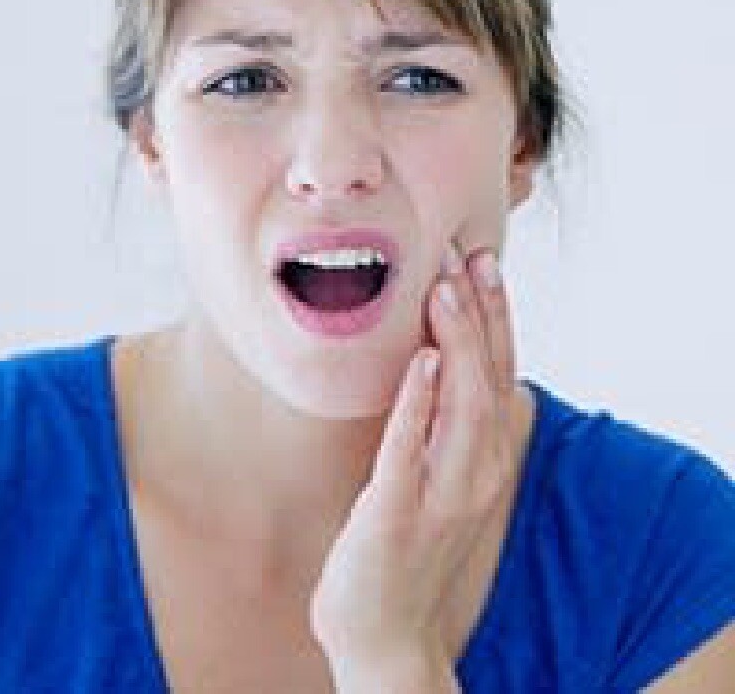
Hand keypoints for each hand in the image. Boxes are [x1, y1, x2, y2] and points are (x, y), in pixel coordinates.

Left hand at [310, 239, 517, 676]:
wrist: (386, 631)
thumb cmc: (407, 544)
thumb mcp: (438, 476)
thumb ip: (444, 424)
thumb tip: (439, 360)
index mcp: (484, 459)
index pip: (499, 374)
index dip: (495, 318)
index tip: (483, 262)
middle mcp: (476, 474)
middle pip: (488, 379)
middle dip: (481, 314)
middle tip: (468, 255)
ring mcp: (442, 496)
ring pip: (462, 407)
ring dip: (457, 344)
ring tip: (445, 289)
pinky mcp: (399, 515)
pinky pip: (410, 451)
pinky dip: (418, 403)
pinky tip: (419, 362)